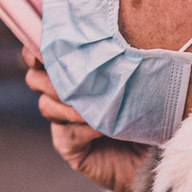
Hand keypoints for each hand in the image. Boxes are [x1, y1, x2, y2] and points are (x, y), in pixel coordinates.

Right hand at [27, 61, 147, 191]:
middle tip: (75, 79)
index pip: (41, 57)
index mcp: (72, 75)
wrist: (156, 151)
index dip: (36, 51)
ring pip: (47, 106)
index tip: (42, 49)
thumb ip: (111, 61)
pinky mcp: (68, 147)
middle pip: (35, 79)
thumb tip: (102, 39)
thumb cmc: (147, 108)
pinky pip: (67, 133)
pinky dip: (84, 128)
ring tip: (96, 107)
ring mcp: (63, 123)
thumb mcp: (130, 79)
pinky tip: (104, 128)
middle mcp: (62, 97)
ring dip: (70, 104)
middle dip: (52, 77)